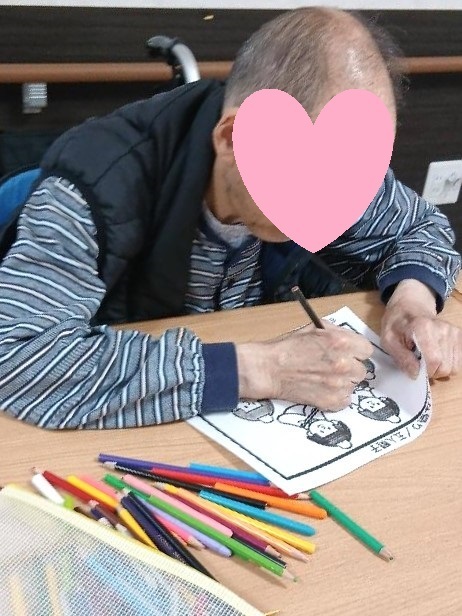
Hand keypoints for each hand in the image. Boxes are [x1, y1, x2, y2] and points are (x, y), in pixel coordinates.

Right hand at [235, 322, 372, 410]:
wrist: (270, 369)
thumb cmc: (288, 347)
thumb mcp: (314, 328)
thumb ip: (337, 333)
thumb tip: (350, 340)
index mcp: (341, 342)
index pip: (366, 350)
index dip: (356, 352)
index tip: (349, 354)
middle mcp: (343, 364)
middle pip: (361, 370)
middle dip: (349, 368)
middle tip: (332, 367)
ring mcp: (338, 385)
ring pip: (353, 385)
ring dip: (343, 383)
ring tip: (324, 378)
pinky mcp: (332, 401)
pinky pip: (345, 400)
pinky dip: (336, 397)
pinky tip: (323, 389)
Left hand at [381, 279, 461, 378]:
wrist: (410, 307)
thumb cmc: (397, 325)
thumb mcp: (388, 340)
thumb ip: (401, 357)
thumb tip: (415, 374)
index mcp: (423, 328)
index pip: (434, 360)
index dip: (425, 371)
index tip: (415, 368)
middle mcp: (442, 328)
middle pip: (446, 366)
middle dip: (432, 372)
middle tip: (420, 363)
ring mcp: (453, 332)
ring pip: (454, 366)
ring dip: (440, 368)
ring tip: (427, 357)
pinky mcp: (459, 335)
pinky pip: (459, 361)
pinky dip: (448, 363)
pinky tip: (436, 355)